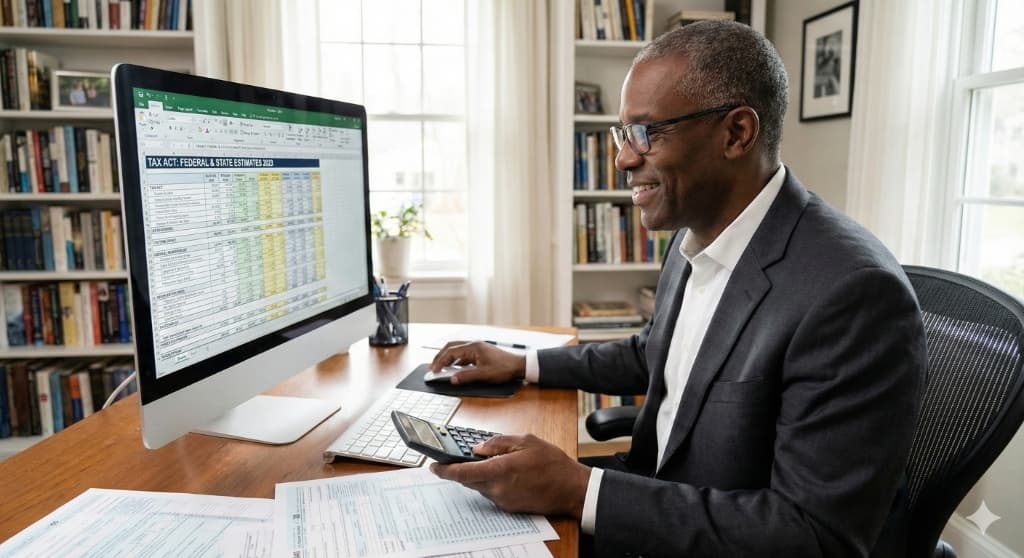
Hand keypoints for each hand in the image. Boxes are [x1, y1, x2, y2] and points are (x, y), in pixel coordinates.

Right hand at [430, 340, 525, 383]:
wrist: (519, 365)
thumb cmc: (504, 368)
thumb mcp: (484, 375)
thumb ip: (466, 376)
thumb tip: (452, 379)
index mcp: (473, 347)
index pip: (451, 352)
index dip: (440, 361)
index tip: (434, 370)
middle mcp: (474, 345)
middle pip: (451, 347)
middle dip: (440, 357)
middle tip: (433, 367)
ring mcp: (477, 348)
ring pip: (457, 350)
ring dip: (448, 358)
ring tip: (441, 368)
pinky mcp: (480, 353)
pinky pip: (464, 355)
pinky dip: (456, 361)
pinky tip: (455, 369)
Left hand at [430, 434, 589, 518]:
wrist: (572, 490)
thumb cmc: (552, 464)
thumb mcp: (526, 441)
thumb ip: (499, 443)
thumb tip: (479, 448)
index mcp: (500, 470)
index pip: (463, 472)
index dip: (444, 470)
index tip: (432, 465)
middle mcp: (498, 489)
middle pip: (468, 480)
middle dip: (461, 469)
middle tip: (456, 458)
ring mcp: (503, 500)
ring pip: (479, 486)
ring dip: (478, 475)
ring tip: (490, 462)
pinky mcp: (509, 507)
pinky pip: (491, 493)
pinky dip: (490, 482)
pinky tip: (503, 473)